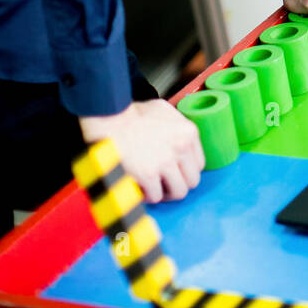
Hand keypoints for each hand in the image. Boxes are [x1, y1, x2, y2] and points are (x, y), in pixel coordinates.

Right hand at [79, 99, 203, 204]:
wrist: (108, 118)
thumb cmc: (131, 114)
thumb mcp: (163, 110)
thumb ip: (177, 127)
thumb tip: (182, 143)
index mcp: (188, 132)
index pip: (199, 164)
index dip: (185, 172)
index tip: (176, 173)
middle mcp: (182, 147)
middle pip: (192, 181)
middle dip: (177, 185)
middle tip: (163, 184)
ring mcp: (166, 162)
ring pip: (178, 193)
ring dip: (165, 193)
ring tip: (152, 186)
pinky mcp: (148, 175)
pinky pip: (155, 197)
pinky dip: (147, 195)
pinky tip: (138, 185)